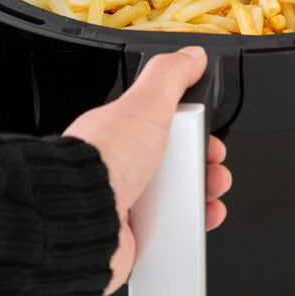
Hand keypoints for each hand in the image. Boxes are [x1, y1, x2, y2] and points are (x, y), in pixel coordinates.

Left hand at [63, 46, 231, 294]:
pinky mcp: (131, 239)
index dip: (197, 137)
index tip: (211, 142)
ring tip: (211, 201)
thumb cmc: (103, 163)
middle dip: (206, 170)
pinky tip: (197, 223)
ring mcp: (126, 206)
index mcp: (122, 136)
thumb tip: (191, 56)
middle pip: (178, 168)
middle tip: (214, 173)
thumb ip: (170, 75)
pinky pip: (169, 234)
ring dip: (203, 200)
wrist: (79, 220)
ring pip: (176, 202)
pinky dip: (188, 231)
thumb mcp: (145, 104)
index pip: (168, 132)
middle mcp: (122, 170)